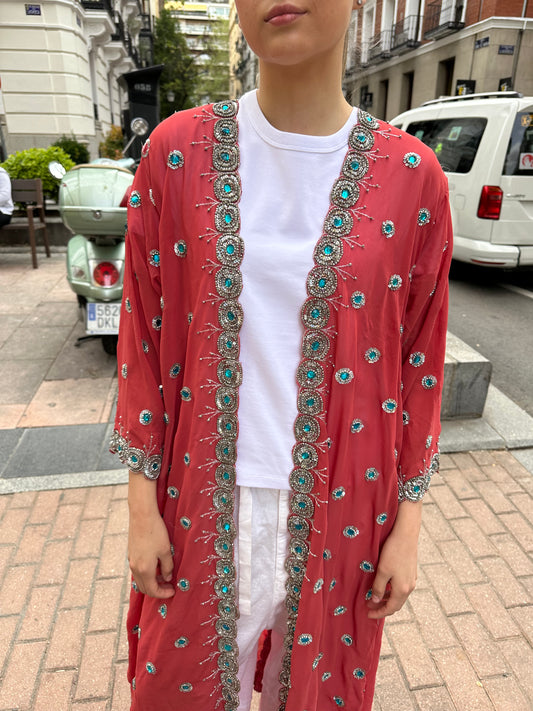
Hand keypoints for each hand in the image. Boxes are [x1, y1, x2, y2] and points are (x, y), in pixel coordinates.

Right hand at [128, 473, 174, 598]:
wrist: (141, 515)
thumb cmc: (155, 532)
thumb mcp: (166, 551)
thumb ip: (167, 567)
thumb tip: (167, 578)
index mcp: (144, 570)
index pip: (152, 590)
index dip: (163, 594)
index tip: (173, 591)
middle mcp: (135, 568)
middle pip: (144, 588)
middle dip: (157, 590)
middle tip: (169, 586)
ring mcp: (131, 560)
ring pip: (140, 579)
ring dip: (151, 582)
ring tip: (164, 576)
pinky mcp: (131, 553)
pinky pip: (138, 570)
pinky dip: (146, 574)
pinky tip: (156, 566)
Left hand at [367, 501, 421, 618]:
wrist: (406, 534)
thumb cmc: (393, 552)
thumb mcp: (382, 571)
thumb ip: (378, 587)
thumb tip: (375, 601)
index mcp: (402, 589)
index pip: (391, 608)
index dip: (379, 613)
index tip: (368, 615)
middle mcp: (409, 587)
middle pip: (396, 604)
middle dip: (382, 607)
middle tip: (369, 607)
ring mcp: (412, 579)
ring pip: (399, 595)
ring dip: (387, 599)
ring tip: (374, 597)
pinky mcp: (411, 572)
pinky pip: (401, 587)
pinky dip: (391, 591)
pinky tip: (383, 585)